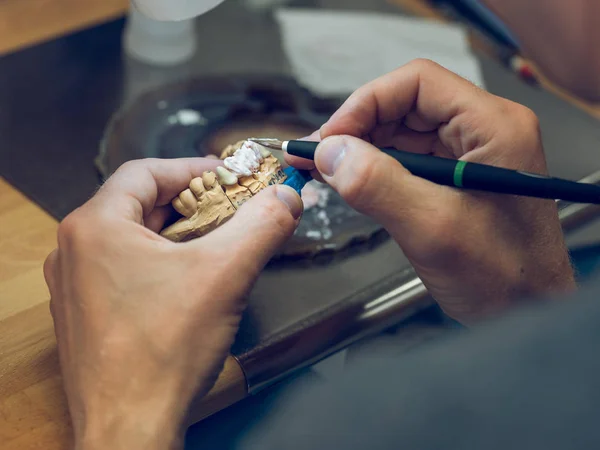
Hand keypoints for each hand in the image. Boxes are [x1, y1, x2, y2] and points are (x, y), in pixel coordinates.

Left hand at [43, 158, 301, 449]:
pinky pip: (128, 270)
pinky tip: (194, 281)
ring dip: (181, 235)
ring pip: (136, 238)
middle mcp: (75, 251)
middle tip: (233, 209)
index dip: (195, 169)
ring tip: (220, 244)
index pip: (147, 171)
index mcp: (95, 226)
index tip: (230, 177)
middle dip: (194, 204)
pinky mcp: (89, 314)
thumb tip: (287, 197)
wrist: (130, 429)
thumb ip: (262, 225)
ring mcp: (77, 285)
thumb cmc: (161, 354)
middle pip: (142, 205)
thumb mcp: (226, 274)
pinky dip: (164, 264)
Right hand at [287, 59, 574, 324]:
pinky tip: (353, 181)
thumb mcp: (434, 229)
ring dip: (362, 147)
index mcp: (494, 127)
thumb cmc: (507, 278)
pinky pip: (408, 158)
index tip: (330, 136)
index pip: (417, 84)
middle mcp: (485, 131)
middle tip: (319, 155)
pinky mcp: (457, 177)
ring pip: (403, 132)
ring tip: (328, 170)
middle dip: (357, 127)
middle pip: (406, 105)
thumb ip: (378, 186)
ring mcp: (471, 154)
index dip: (365, 103)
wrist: (530, 312)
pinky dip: (375, 167)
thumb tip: (330, 153)